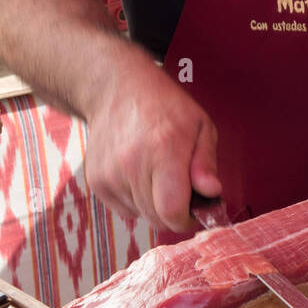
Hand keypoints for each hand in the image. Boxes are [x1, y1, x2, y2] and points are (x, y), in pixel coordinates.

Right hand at [84, 62, 220, 233]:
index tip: (194, 209)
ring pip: (140, 215)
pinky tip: (139, 174)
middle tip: (180, 187)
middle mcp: (132, 165)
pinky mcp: (96, 181)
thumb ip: (206, 163)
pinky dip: (135, 200)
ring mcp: (110, 174)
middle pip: (157, 219)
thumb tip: (212, 192)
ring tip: (157, 172)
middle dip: (173, 212)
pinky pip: (123, 210)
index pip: (172, 211)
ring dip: (153, 205)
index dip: (187, 218)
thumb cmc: (165, 107)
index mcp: (164, 151)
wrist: (116, 89)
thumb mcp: (200, 126)